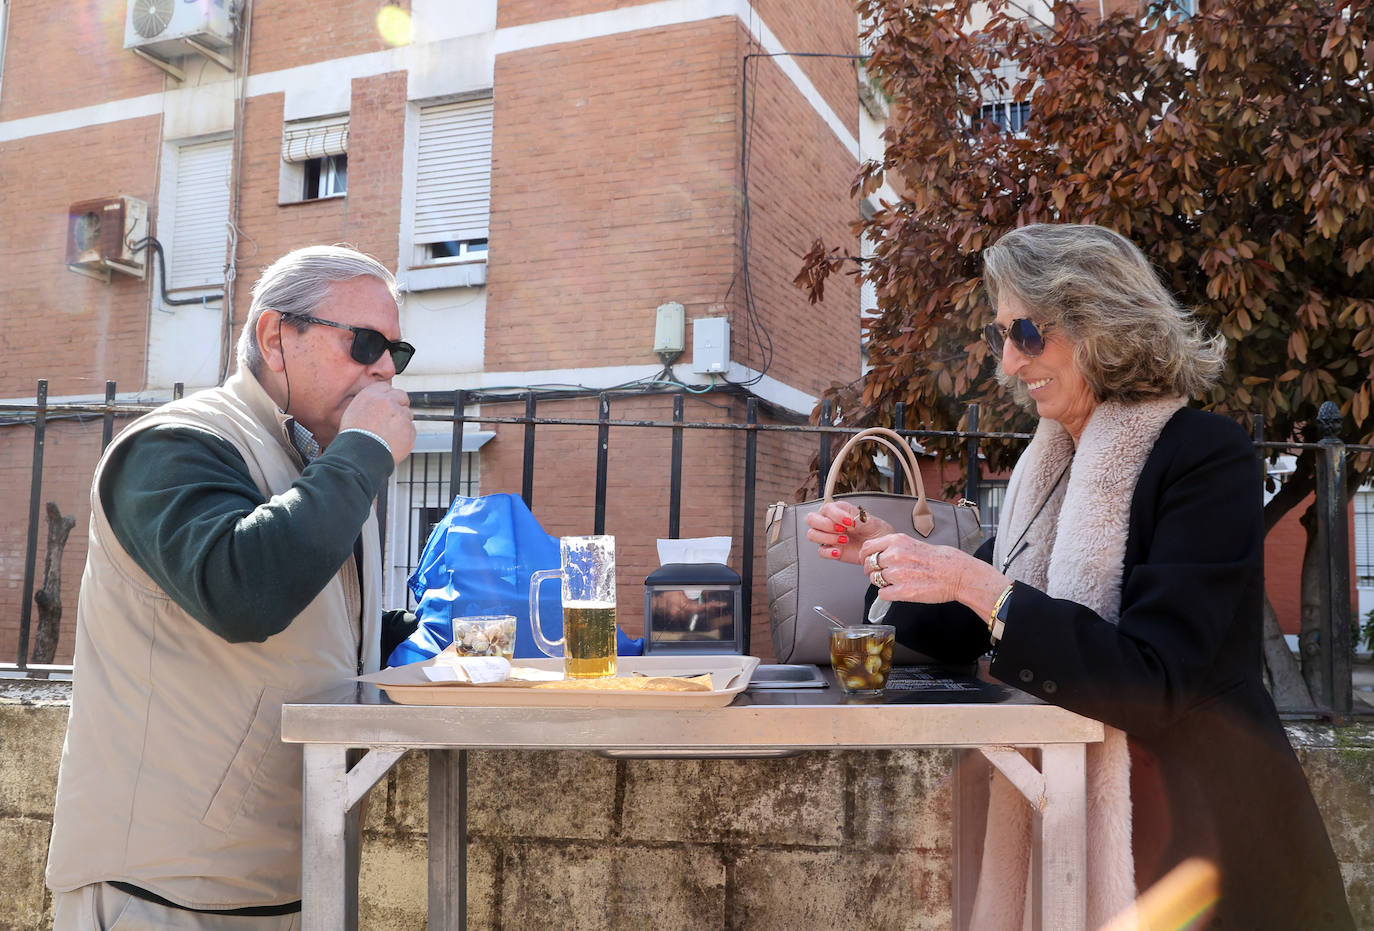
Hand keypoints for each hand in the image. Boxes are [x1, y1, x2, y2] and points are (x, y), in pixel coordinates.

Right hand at [340, 383, 415, 464]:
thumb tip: (377, 402)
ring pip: (407, 414)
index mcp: (371, 395)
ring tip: (388, 435)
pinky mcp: (409, 429)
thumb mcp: (353, 412)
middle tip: (393, 417)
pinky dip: (405, 435)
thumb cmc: (353, 437)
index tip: (388, 403)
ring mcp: (400, 415)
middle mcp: (388, 401)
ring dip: (402, 422)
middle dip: (400, 404)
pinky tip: (393, 442)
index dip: (387, 396)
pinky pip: (411, 429)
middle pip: (402, 396)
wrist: (360, 456)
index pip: (386, 387)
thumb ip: (368, 403)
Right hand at [804, 501, 893, 563]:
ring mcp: (828, 536)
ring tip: (844, 540)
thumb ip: (853, 516)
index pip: (826, 508)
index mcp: (838, 510)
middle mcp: (830, 522)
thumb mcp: (867, 519)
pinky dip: (828, 552)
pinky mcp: (830, 549)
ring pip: (812, 534)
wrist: (879, 547)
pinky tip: (839, 551)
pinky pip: (820, 551)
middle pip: (812, 519)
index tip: (849, 521)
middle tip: (842, 530)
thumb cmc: (875, 530)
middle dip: (826, 525)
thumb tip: (845, 519)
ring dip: (827, 538)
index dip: (835, 515)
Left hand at [859, 533, 1006, 611]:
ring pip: (875, 580)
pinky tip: (899, 590)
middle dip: (874, 571)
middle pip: (869, 566)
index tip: (868, 561)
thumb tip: (879, 554)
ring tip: (897, 582)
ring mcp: (898, 574)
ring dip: (882, 582)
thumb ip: (895, 548)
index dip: (865, 557)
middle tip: (885, 574)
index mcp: (897, 541)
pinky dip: (888, 593)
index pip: (867, 548)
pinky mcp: (903, 591)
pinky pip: (882, 593)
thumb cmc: (941, 559)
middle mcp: (895, 555)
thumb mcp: (914, 543)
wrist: (958, 574)